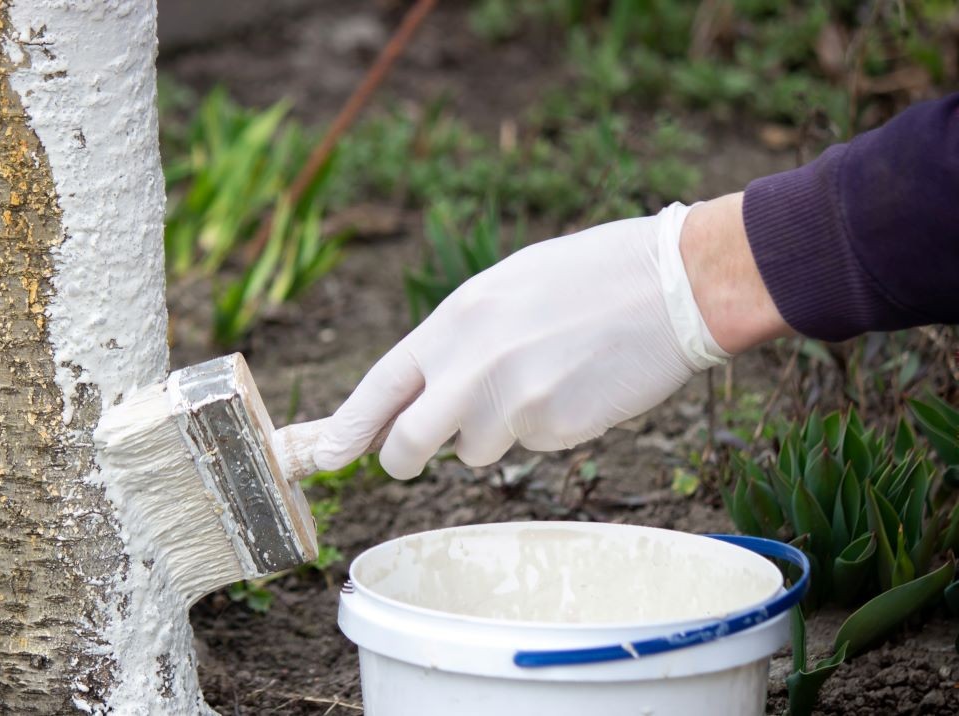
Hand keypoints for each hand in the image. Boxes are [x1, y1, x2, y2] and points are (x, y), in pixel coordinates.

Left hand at [314, 201, 753, 478]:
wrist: (675, 281)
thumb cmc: (590, 276)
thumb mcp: (505, 287)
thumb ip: (458, 339)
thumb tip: (424, 390)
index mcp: (455, 319)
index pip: (381, 385)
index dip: (349, 426)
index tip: (325, 455)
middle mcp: (472, 364)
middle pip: (407, 444)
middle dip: (403, 457)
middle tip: (413, 457)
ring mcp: (512, 401)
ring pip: (475, 451)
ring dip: (495, 433)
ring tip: (542, 380)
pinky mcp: (555, 429)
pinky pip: (530, 447)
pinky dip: (545, 429)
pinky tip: (577, 386)